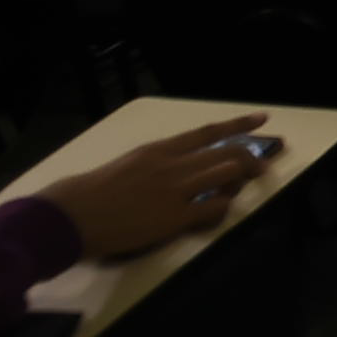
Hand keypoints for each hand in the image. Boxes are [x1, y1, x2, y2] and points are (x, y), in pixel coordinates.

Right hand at [42, 114, 270, 260]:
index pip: (207, 132)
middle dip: (250, 159)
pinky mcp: (175, 217)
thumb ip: (155, 164)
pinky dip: (224, 208)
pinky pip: (214, 209)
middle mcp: (173, 165)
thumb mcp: (128, 164)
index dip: (238, 125)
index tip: (262, 119)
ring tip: (248, 186)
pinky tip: (220, 211)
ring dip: (242, 180)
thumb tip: (176, 171)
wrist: (74, 214)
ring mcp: (176, 190)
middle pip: (226, 154)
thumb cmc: (92, 191)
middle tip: (263, 167)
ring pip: (227, 175)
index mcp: (159, 149)